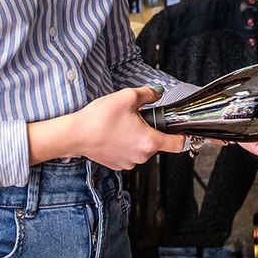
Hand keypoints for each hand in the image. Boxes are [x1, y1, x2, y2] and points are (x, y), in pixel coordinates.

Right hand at [29, 86, 184, 169]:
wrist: (75, 134)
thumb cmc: (100, 118)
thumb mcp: (127, 97)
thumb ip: (148, 94)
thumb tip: (158, 93)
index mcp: (149, 141)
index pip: (178, 144)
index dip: (182, 135)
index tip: (180, 129)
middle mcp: (142, 156)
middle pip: (157, 143)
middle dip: (151, 130)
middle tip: (136, 118)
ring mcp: (129, 163)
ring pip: (142, 149)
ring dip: (138, 138)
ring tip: (122, 125)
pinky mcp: (117, 165)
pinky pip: (129, 154)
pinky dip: (126, 145)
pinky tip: (114, 134)